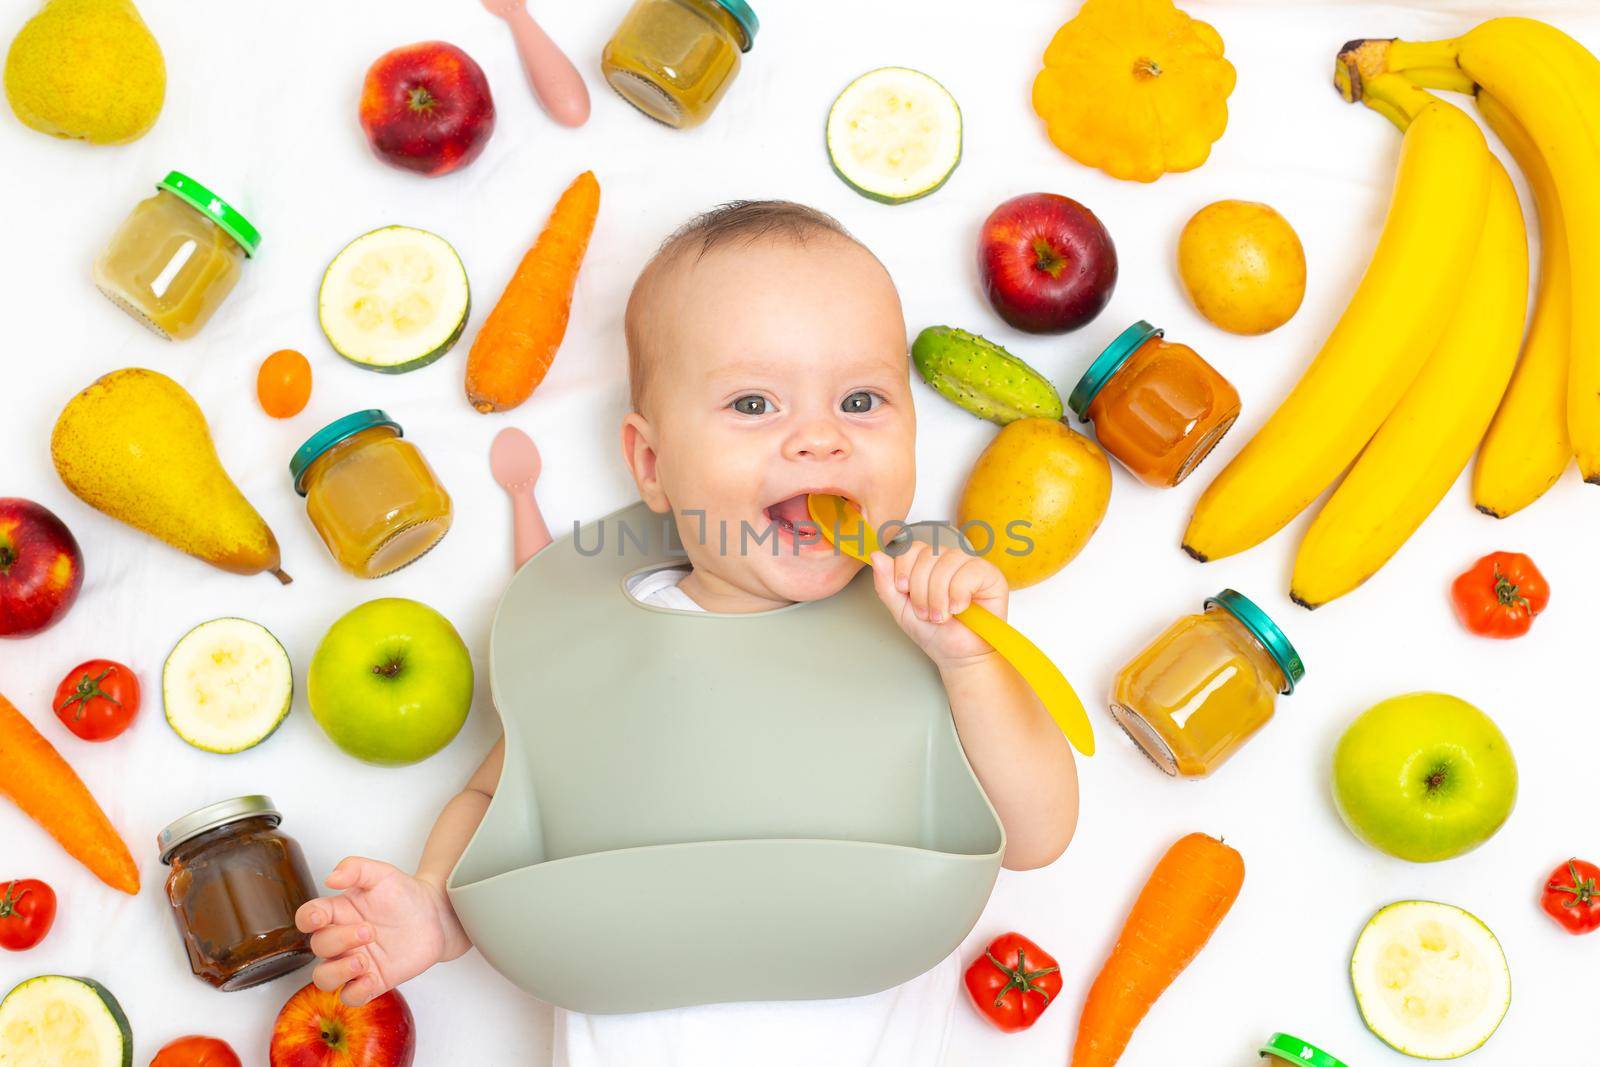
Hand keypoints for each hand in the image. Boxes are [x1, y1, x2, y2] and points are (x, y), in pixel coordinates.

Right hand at [294, 856, 465, 1005]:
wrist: (436, 915)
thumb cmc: (404, 894)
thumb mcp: (382, 874)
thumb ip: (356, 868)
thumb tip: (331, 878)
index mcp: (338, 912)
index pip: (307, 918)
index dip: (307, 919)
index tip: (320, 917)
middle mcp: (341, 939)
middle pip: (318, 947)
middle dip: (339, 940)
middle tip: (370, 930)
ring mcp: (355, 961)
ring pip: (324, 978)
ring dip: (338, 972)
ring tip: (364, 960)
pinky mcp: (373, 980)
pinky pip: (350, 997)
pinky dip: (355, 992)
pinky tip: (372, 978)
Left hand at [869, 539, 1007, 670]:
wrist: (958, 656)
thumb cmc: (934, 633)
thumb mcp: (901, 609)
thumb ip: (886, 583)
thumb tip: (876, 555)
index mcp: (929, 564)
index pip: (912, 547)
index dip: (904, 568)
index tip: (904, 591)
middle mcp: (950, 560)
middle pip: (928, 554)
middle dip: (921, 590)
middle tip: (927, 613)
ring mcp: (971, 565)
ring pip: (946, 562)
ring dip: (938, 596)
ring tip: (942, 616)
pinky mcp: (991, 575)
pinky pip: (969, 572)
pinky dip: (958, 595)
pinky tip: (960, 609)